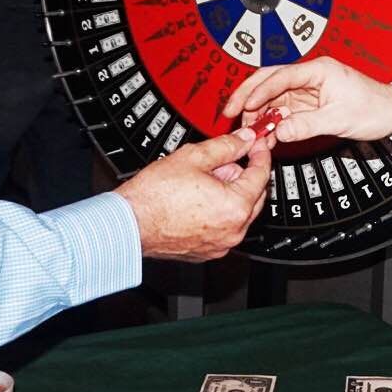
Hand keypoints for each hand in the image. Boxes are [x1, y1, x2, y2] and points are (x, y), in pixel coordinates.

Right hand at [114, 130, 270, 260]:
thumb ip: (226, 146)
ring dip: (230, 194)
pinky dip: (219, 212)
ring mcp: (222, 244)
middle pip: (254, 195)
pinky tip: (198, 200)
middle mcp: (234, 230)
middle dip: (243, 174)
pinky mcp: (209, 251)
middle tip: (223, 160)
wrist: (130, 222)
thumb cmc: (154, 196)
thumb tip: (244, 139)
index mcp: (235, 207)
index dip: (260, 154)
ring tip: (202, 181)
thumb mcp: (193, 157)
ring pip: (239, 212)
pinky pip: (224, 227)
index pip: (261, 175)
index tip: (257, 144)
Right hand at [220, 56, 391, 143]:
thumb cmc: (375, 108)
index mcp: (318, 70)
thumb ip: (306, 125)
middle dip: (247, 96)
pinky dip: (272, 121)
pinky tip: (265, 133)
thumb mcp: (339, 119)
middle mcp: (310, 76)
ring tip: (248, 131)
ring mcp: (307, 89)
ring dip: (258, 113)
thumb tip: (279, 132)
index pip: (280, 76)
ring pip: (272, 97)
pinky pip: (283, 110)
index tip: (244, 106)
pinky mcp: (308, 103)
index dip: (259, 91)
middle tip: (230, 113)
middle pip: (268, 80)